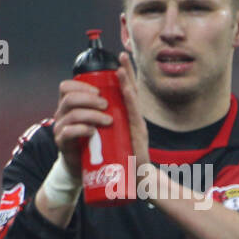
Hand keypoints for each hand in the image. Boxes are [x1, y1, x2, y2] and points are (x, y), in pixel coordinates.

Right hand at [51, 78, 111, 179]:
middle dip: (89, 99)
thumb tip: (126, 78)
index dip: (81, 86)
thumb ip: (118, 101)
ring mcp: (61, 128)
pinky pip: (68, 132)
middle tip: (106, 105)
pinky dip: (82, 129)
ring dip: (91, 115)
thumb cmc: (107, 138)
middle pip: (69, 98)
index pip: (66, 87)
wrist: (98, 166)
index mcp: (72, 105)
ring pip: (71, 114)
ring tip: (108, 121)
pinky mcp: (63, 143)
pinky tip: (93, 132)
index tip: (99, 92)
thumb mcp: (114, 118)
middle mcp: (63, 114)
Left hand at [115, 52, 151, 194]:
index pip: (128, 97)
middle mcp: (137, 121)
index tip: (120, 63)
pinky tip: (125, 88)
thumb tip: (98, 122)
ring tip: (121, 67)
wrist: (140, 182)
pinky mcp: (139, 134)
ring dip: (127, 82)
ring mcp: (139, 127)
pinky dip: (130, 100)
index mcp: (131, 122)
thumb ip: (112, 131)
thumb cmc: (129, 163)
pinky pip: (133, 114)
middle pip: (132, 93)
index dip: (125, 79)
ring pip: (133, 101)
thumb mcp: (119, 143)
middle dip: (127, 74)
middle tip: (122, 56)